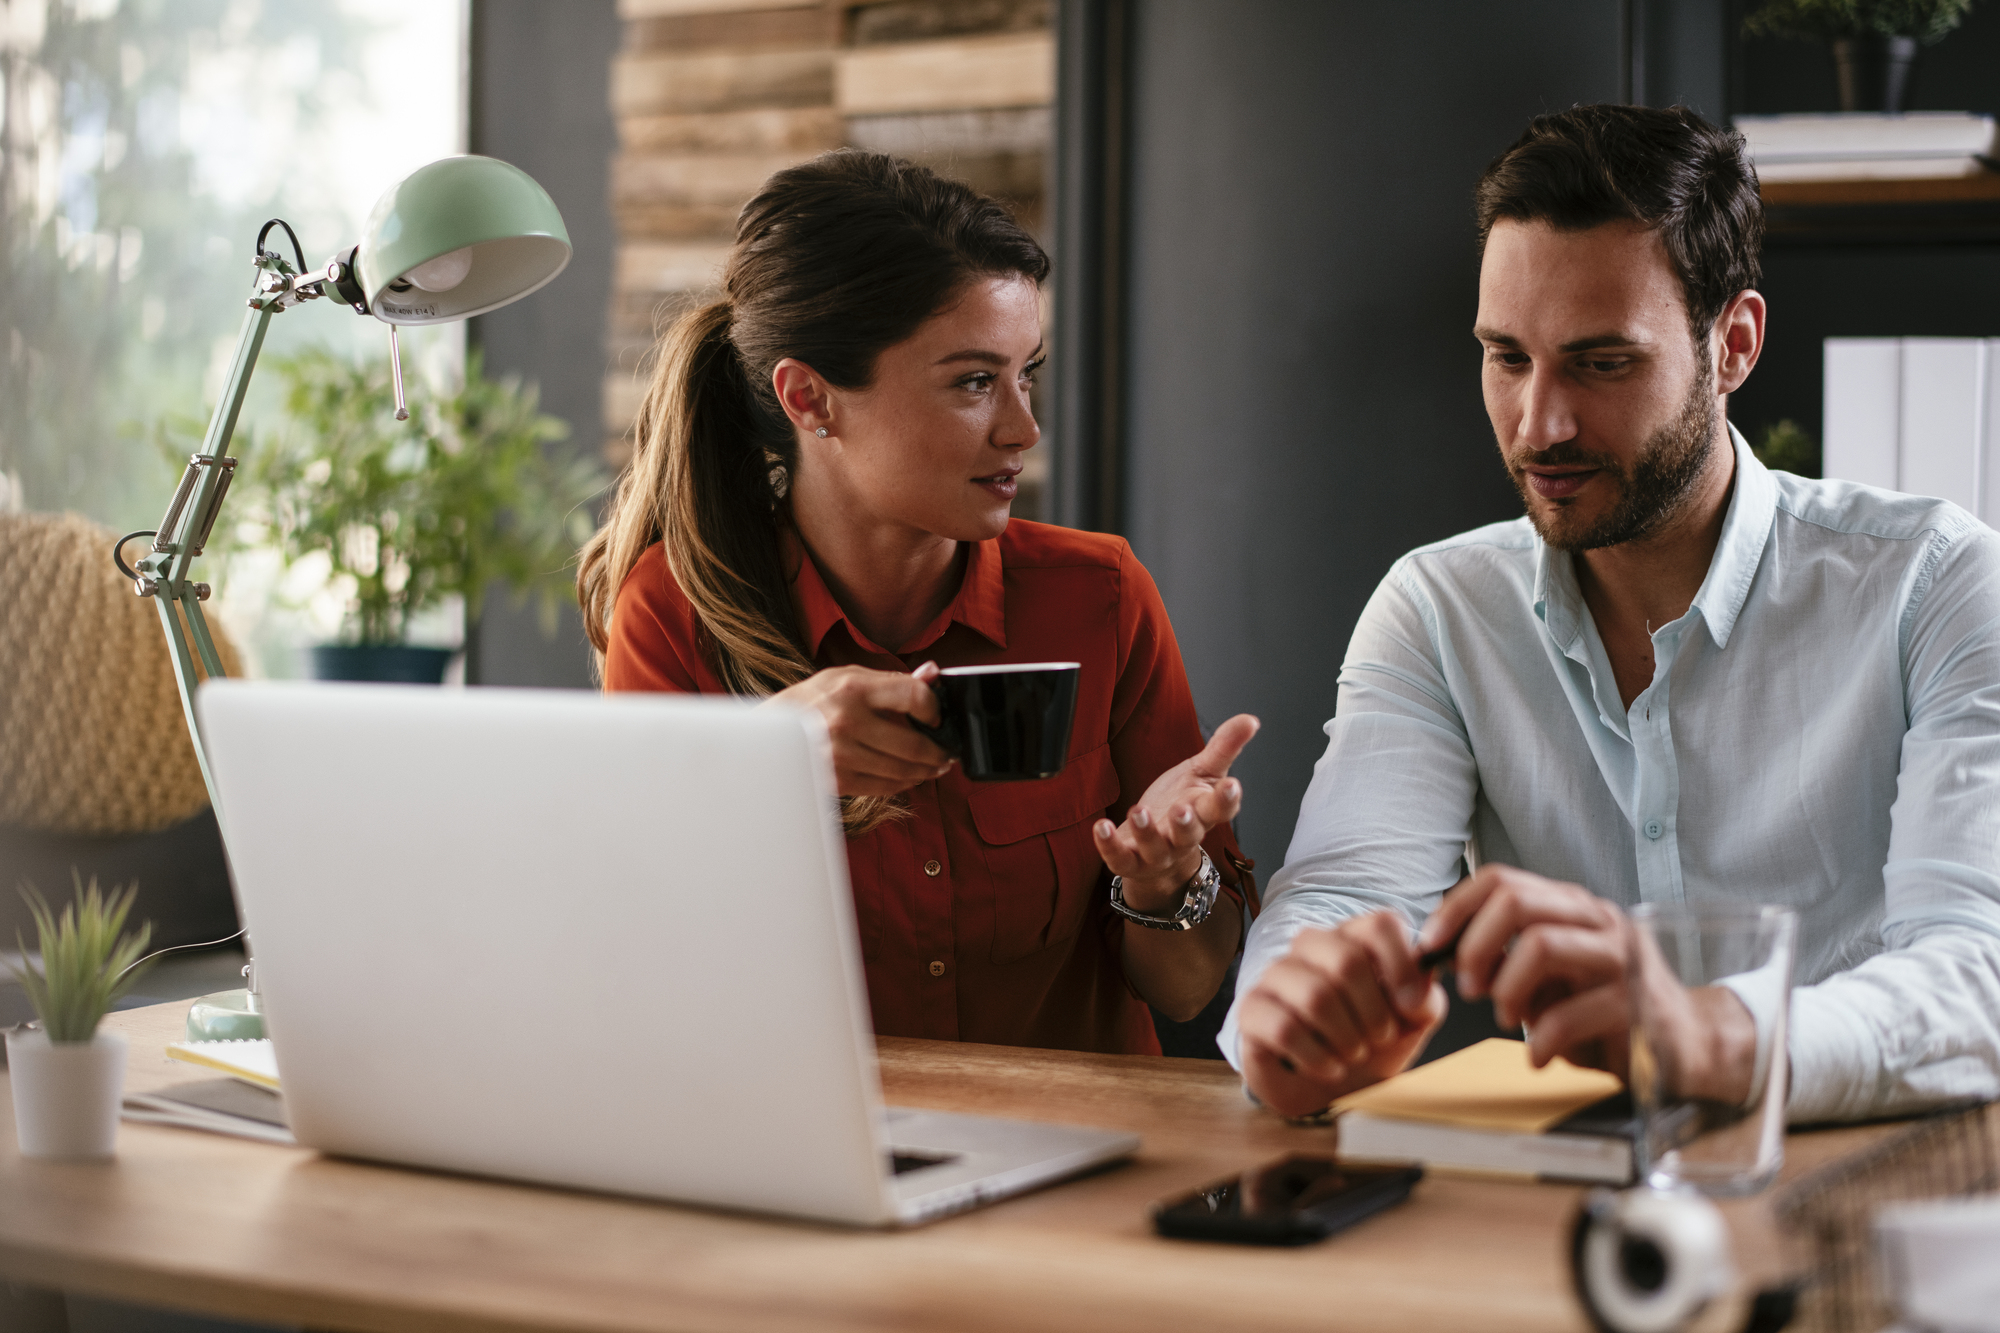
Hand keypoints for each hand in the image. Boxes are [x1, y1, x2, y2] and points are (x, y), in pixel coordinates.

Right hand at [766, 662, 951, 796]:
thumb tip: (934, 673)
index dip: (935, 708)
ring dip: (926, 770)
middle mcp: (847, 721)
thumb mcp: (847, 677)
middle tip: (947, 751)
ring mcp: (842, 754)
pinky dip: (904, 783)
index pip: (913, 696)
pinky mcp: (838, 779)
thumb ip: (892, 679)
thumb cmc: (812, 701)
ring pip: (902, 770)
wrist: (769, 733)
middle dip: (939, 752)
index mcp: (853, 688)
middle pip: (914, 744)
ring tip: (934, 765)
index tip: (938, 716)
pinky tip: (911, 776)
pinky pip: (884, 787)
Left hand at [1092, 715, 1258, 912]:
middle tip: (1181, 809)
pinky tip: (1100, 827)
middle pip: (1189, 834)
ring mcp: (1157, 853)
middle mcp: (1183, 837)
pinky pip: (1120, 859)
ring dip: (1146, 831)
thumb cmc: (1183, 805)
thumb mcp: (1202, 773)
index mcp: (1204, 813)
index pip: (1221, 808)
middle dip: (1186, 823)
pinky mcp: (1130, 861)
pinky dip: (1109, 845)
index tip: (1231, 785)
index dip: (1227, 799)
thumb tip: (1250, 720)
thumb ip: (1224, 747)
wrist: (1159, 854)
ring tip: (1137, 811)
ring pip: (1155, 847)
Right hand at [1235, 911, 1448, 1116]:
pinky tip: (1328, 1067)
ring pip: (1316, 996)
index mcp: (1353, 939)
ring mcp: (1276, 975)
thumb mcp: (1411, 1023)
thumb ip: (1423, 998)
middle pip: (1347, 959)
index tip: (1411, 1005)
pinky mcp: (1251, 1009)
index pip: (1379, 924)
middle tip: (1379, 1038)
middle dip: (1373, 1013)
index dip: (1401, 965)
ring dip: (1346, 1039)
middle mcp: (1311, 947)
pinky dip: (1317, 1057)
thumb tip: (1417, 989)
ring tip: (1353, 1055)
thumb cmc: (1370, 1045)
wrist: (1331, 1088)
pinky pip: (1284, 1028)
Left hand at [1418, 864, 1756, 1101]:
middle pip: (1517, 902)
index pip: (1502, 879)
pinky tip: (1538, 1057)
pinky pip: (1567, 1015)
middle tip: (1469, 987)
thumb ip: (1506, 953)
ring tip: (1505, 1018)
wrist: (1686, 1046)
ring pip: (1540, 945)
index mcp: (1573, 907)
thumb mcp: (1549, 974)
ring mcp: (1621, 960)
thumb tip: (1441, 947)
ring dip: (1506, 988)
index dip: (1456, 909)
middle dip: (1476, 945)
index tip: (1430, 945)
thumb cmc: (1605, 1009)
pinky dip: (1539, 1041)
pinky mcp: (1636, 1007)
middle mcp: (1599, 921)